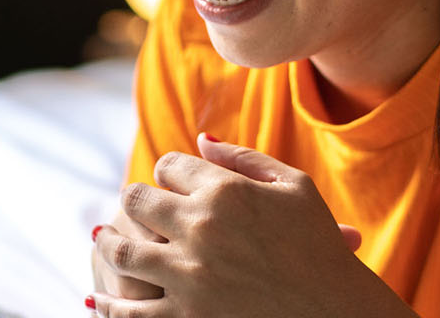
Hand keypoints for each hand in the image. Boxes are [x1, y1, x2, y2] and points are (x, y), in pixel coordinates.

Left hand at [90, 156, 364, 304]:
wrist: (337, 313)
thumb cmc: (320, 248)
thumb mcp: (296, 187)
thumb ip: (245, 158)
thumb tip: (200, 139)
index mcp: (227, 191)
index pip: (169, 166)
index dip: (168, 172)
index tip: (172, 183)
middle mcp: (201, 228)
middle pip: (136, 200)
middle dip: (136, 201)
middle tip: (137, 208)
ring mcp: (189, 276)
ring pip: (121, 250)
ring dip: (110, 242)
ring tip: (106, 241)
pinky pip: (129, 309)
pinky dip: (109, 303)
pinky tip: (103, 297)